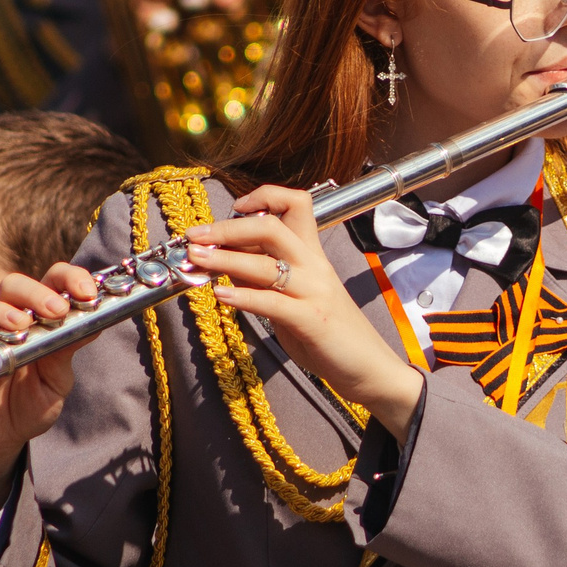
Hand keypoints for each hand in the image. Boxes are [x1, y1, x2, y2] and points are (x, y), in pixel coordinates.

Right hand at [0, 264, 100, 542]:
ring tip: (21, 327)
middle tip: (56, 310)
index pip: (53, 283)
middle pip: (15, 286)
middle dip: (38, 293)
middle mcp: (7, 319)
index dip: (70, 279)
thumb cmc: (29, 405)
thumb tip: (95, 322)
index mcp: (39, 318)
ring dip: (3, 312)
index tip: (88, 293)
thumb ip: (67, 352)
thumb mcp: (56, 381)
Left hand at [186, 185, 424, 439]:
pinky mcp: (312, 320)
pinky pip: (273, 302)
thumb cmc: (331, 336)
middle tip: (196, 235)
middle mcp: (315, 266)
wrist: (370, 369)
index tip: (235, 208)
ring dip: (225, 258)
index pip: (295, 204)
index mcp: (313, 255)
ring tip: (198, 259)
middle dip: (228, 228)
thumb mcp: (295, 301)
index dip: (264, 197)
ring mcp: (314, 292)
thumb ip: (266, 282)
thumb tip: (229, 265)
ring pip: (266, 262)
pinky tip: (221, 296)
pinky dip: (243, 296)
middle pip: (272, 227)